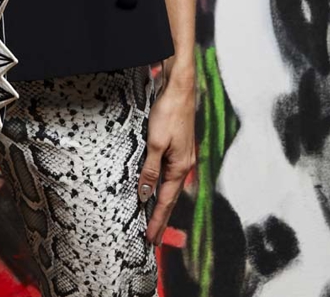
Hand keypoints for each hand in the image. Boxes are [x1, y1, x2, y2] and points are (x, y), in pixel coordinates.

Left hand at [137, 70, 195, 246]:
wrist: (179, 90)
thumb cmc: (169, 114)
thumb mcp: (155, 143)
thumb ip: (150, 170)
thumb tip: (145, 194)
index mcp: (180, 167)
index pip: (166, 202)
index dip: (157, 221)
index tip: (151, 239)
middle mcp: (184, 165)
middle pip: (170, 198)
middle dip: (161, 219)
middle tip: (153, 239)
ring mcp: (182, 156)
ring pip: (169, 186)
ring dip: (161, 203)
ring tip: (153, 220)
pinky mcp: (177, 147)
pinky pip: (168, 173)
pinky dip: (162, 186)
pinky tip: (157, 188)